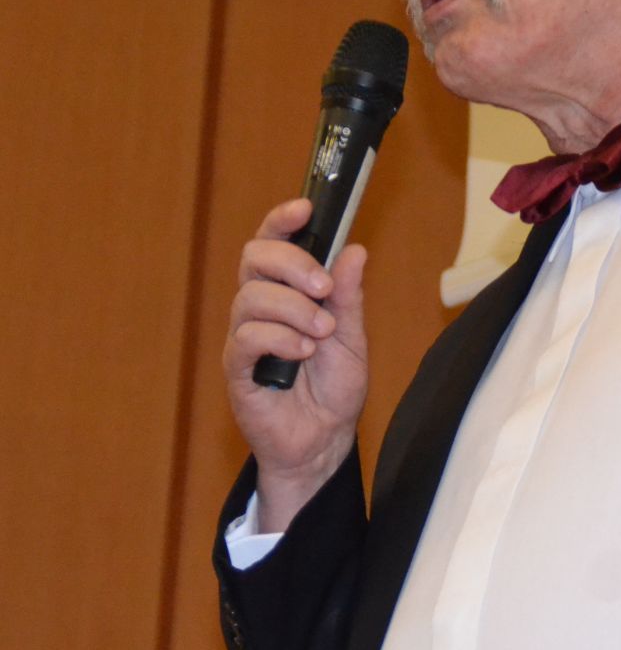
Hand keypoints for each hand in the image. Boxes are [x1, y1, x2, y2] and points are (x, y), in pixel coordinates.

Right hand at [223, 198, 368, 531]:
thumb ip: (349, 296)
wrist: (324, 441)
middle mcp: (259, 308)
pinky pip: (245, 338)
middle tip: (324, 287)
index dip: (282, 220)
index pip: (272, 243)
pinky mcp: (236, 369)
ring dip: (295, 310)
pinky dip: (279, 339)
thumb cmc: (334, 388)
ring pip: (251, 297)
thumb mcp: (353, 337)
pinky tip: (303, 353)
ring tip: (321, 335)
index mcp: (287, 293)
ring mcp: (244, 337)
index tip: (305, 208)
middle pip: (253, 258)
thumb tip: (355, 250)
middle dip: (292, 264)